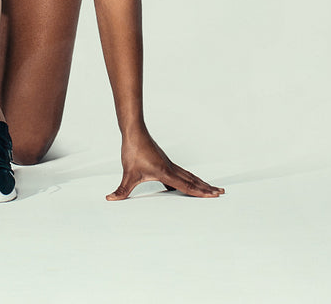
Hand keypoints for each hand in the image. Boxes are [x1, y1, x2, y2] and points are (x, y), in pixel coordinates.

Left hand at [107, 129, 224, 200]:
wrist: (135, 132)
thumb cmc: (133, 151)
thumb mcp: (128, 173)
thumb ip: (121, 190)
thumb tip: (110, 199)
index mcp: (165, 173)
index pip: (186, 185)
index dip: (200, 192)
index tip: (213, 195)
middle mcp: (171, 169)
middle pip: (193, 180)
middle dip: (206, 188)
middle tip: (221, 192)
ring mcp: (169, 165)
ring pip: (189, 176)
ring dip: (200, 183)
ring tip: (212, 188)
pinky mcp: (165, 162)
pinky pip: (182, 173)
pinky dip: (189, 179)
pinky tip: (188, 184)